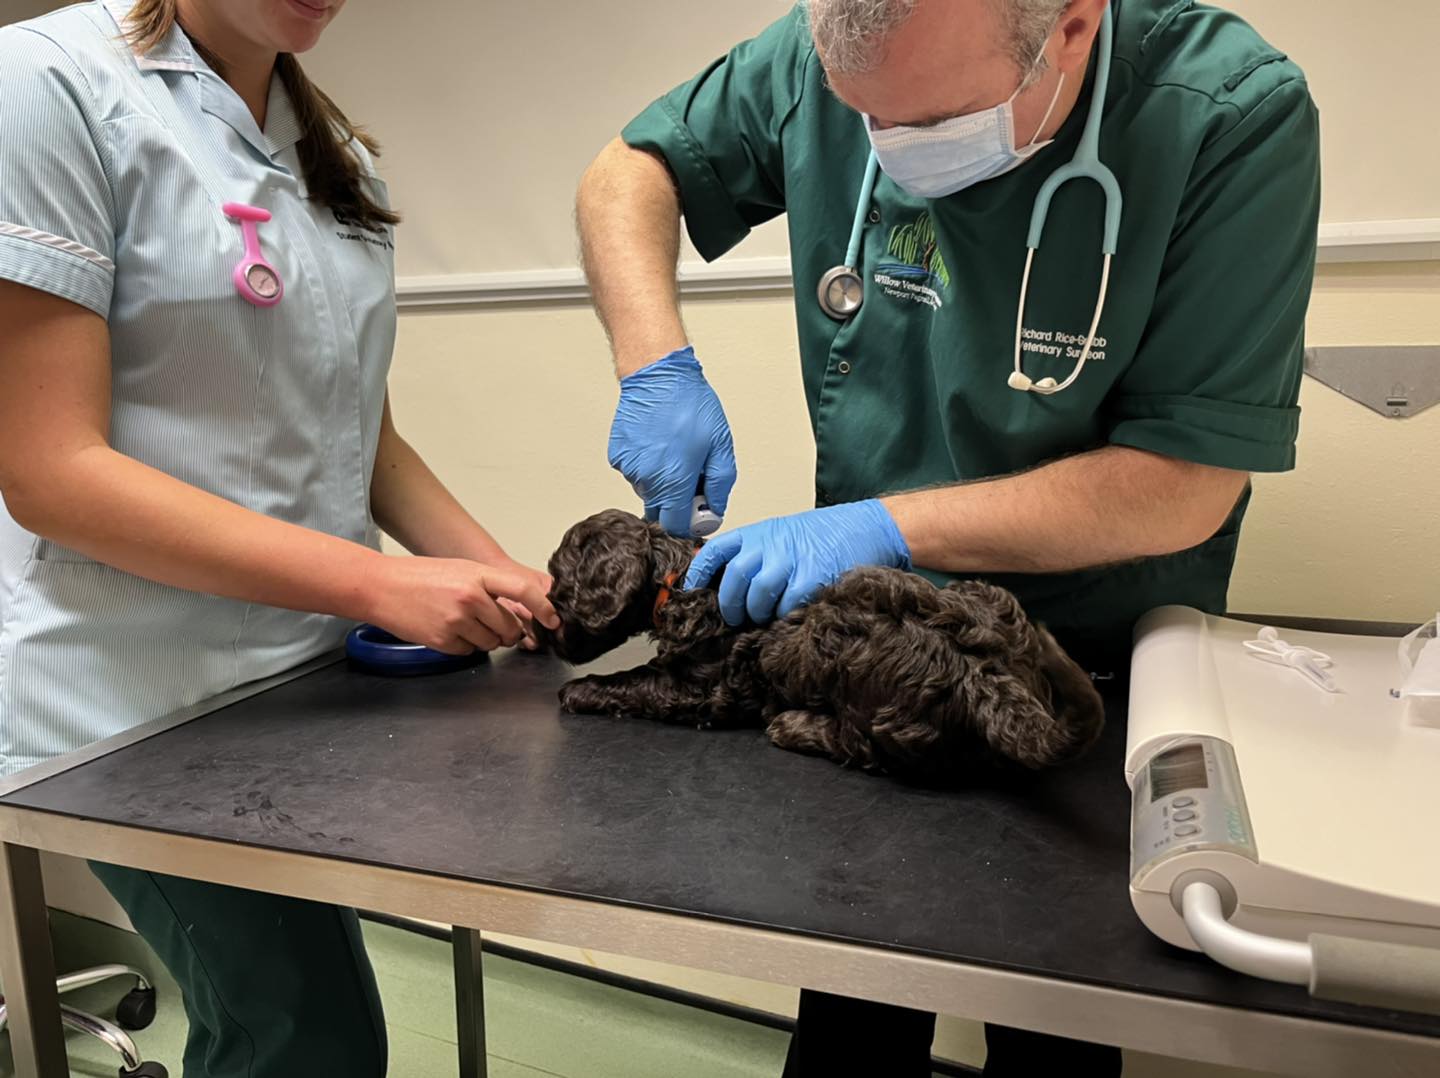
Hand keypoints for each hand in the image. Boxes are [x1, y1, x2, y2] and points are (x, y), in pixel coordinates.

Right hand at [366, 555, 559, 653]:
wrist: (380, 587)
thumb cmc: (420, 576)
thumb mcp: (461, 569)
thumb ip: (490, 587)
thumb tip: (519, 609)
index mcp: (477, 575)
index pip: (523, 591)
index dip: (544, 608)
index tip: (552, 620)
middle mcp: (470, 597)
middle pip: (510, 626)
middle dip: (508, 630)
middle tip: (490, 622)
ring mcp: (456, 620)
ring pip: (492, 642)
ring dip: (485, 638)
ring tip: (461, 621)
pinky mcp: (443, 640)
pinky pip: (470, 651)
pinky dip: (464, 645)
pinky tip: (446, 629)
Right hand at [608, 346, 736, 536]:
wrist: (658, 375)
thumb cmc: (689, 404)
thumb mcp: (720, 445)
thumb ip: (720, 484)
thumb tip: (715, 509)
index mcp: (674, 480)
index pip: (675, 526)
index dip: (688, 522)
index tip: (698, 509)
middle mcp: (647, 479)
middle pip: (661, 510)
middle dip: (676, 500)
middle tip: (690, 472)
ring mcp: (629, 468)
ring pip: (648, 491)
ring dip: (662, 481)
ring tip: (674, 450)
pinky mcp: (618, 456)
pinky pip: (636, 473)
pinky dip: (648, 465)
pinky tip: (658, 443)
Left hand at [683, 500, 910, 626]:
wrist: (865, 527)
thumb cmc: (822, 534)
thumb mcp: (781, 533)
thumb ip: (756, 552)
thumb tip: (729, 583)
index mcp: (758, 532)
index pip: (716, 550)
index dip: (699, 573)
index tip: (692, 591)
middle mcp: (770, 544)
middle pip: (734, 578)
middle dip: (730, 603)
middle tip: (734, 616)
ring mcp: (790, 560)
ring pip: (757, 595)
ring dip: (756, 612)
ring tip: (763, 617)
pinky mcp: (812, 577)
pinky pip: (787, 605)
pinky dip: (784, 615)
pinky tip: (789, 615)